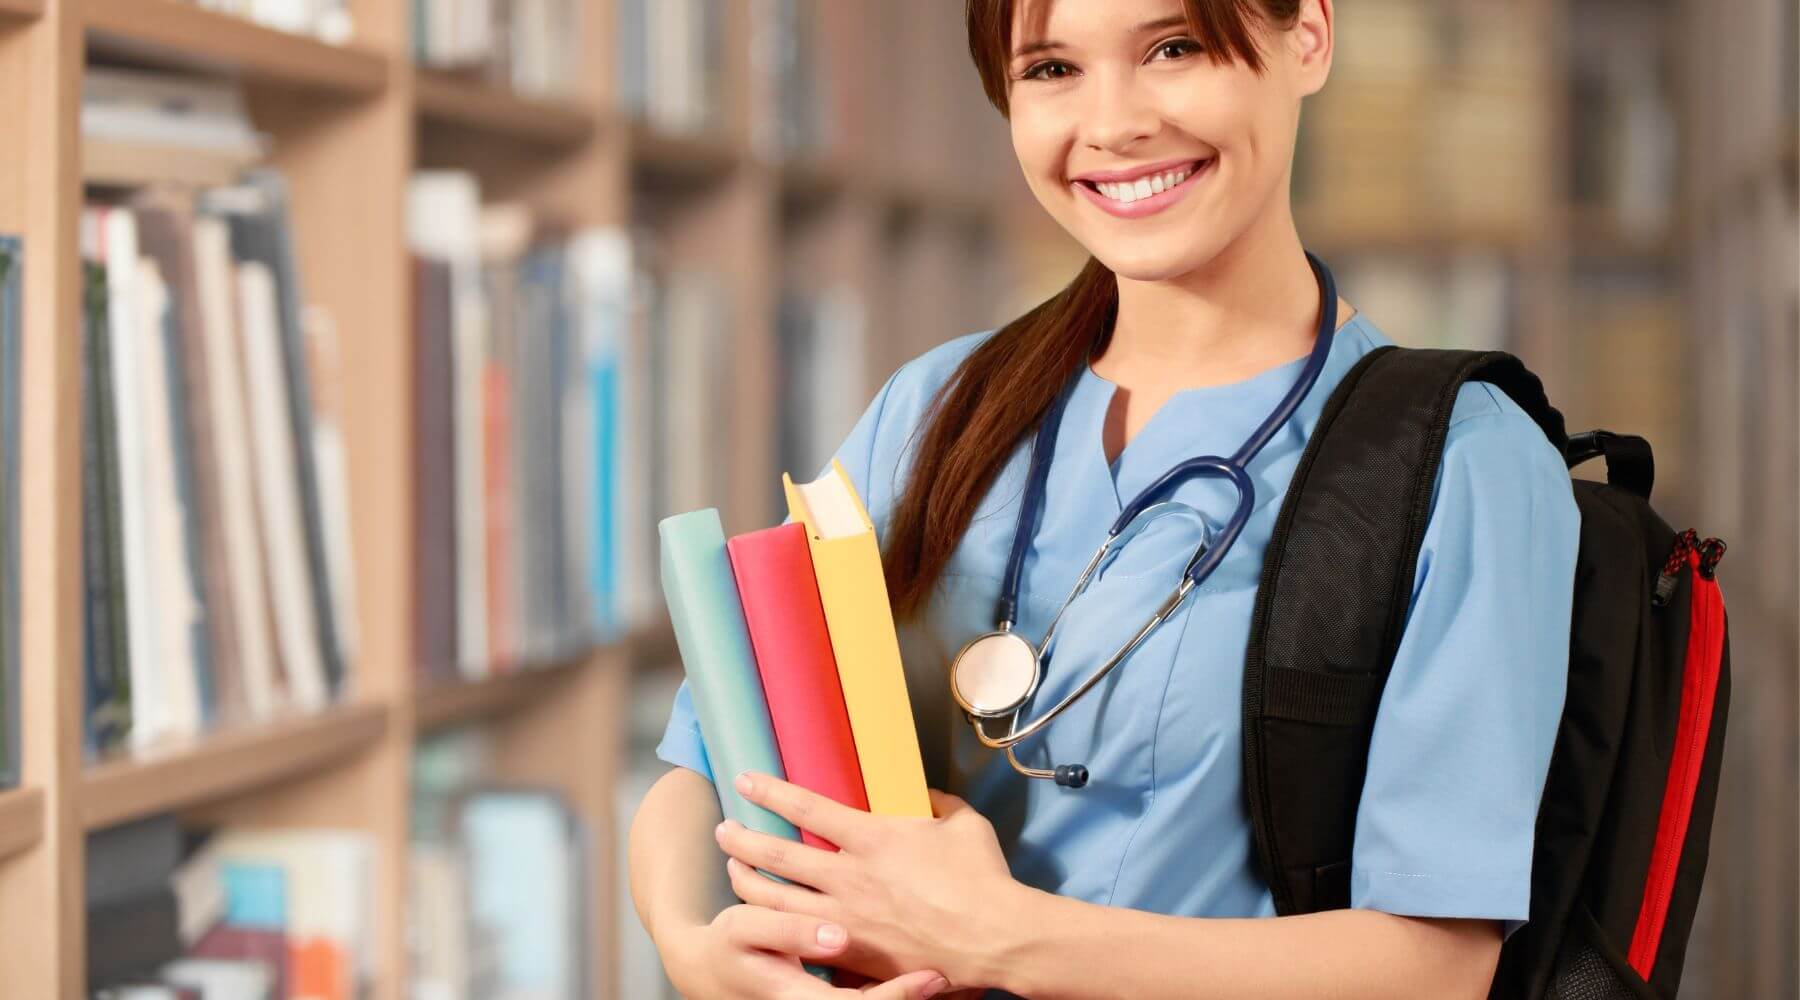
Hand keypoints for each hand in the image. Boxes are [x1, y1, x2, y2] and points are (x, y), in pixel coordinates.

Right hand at [662, 902, 950, 998]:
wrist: (709, 973)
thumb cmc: (733, 948)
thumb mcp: (746, 933)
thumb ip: (789, 932)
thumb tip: (836, 938)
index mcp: (805, 999)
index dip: (899, 995)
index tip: (933, 978)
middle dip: (919, 998)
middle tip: (958, 979)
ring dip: (914, 994)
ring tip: (958, 980)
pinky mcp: (832, 995)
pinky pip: (869, 992)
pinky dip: (898, 983)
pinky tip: (928, 969)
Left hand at [716, 772, 1017, 991]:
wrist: (994, 939)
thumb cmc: (982, 879)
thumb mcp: (964, 824)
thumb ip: (939, 803)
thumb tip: (927, 795)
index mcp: (872, 837)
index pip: (806, 806)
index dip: (770, 791)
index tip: (746, 781)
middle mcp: (849, 876)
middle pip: (776, 854)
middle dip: (742, 839)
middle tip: (724, 830)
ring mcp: (845, 917)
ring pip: (775, 900)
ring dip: (747, 884)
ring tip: (732, 872)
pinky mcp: (851, 952)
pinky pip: (799, 939)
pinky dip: (775, 929)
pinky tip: (763, 923)